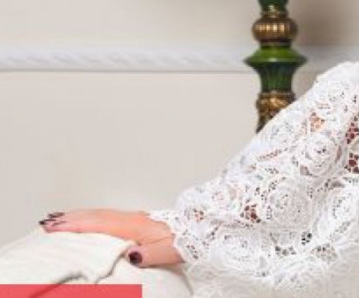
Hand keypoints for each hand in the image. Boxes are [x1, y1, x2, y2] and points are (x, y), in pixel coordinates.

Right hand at [40, 209, 182, 267]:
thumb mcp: (169, 252)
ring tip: (58, 220)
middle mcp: (132, 218)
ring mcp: (133, 218)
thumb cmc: (184, 242)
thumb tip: (131, 254)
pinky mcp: (136, 220)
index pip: (101, 224)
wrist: (199, 230)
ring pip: (100, 214)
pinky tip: (86, 220)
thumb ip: (150, 254)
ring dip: (79, 216)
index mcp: (136, 225)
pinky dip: (91, 216)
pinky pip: (107, 216)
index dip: (77, 225)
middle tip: (47, 223)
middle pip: (96, 216)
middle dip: (71, 219)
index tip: (56, 228)